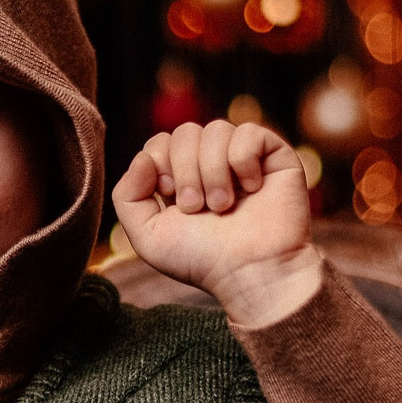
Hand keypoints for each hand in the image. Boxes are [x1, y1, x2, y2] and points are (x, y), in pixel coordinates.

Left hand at [113, 120, 320, 326]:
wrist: (250, 273)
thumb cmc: (202, 260)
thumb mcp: (148, 236)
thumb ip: (127, 196)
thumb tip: (144, 156)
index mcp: (182, 177)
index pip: (160, 142)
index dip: (160, 163)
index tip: (171, 197)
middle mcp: (212, 163)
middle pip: (185, 132)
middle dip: (186, 171)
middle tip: (197, 208)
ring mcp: (243, 158)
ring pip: (216, 129)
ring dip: (213, 171)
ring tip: (223, 205)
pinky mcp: (274, 156)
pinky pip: (249, 132)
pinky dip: (243, 161)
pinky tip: (252, 189)